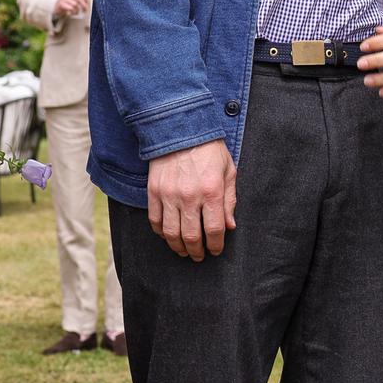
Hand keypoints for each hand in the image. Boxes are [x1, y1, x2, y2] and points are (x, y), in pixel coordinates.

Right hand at [54, 0, 91, 19]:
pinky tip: (72, 13)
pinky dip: (73, 11)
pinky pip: (70, 8)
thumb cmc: (66, 2)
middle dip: (83, 5)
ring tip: (77, 12)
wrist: (54, 6)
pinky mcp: (60, 3)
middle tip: (85, 10)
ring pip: (75, 4)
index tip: (87, 3)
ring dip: (78, 10)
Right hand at [147, 141, 237, 261]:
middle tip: (199, 255)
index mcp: (211, 191)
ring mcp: (169, 194)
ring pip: (171, 233)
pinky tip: (168, 235)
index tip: (215, 250)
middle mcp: (189, 196)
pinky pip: (155, 220)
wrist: (180, 128)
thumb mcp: (228, 171)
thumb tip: (229, 226)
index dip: (215, 245)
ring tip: (184, 250)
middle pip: (191, 236)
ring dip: (178, 247)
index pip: (214, 230)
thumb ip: (229, 200)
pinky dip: (161, 232)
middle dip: (197, 251)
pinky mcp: (154, 191)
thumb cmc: (209, 149)